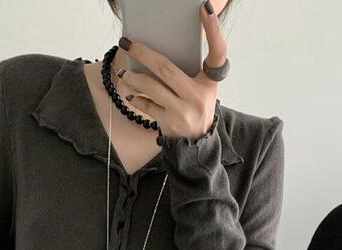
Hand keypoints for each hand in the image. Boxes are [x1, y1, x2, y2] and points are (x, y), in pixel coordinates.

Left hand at [117, 3, 227, 139]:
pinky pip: (147, 106)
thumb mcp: (202, 87)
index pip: (218, 52)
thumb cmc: (196, 107)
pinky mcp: (170, 124)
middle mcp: (198, 97)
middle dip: (143, 53)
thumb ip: (190, 69)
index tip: (206, 7)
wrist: (196, 144)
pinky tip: (131, 93)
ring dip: (133, 77)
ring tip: (123, 72)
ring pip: (151, 87)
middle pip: (166, 68)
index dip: (214, 30)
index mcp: (210, 82)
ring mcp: (183, 112)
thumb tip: (161, 48)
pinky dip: (137, 98)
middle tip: (127, 43)